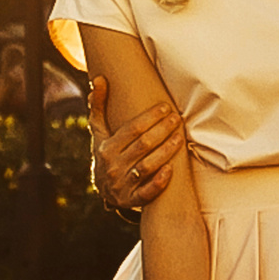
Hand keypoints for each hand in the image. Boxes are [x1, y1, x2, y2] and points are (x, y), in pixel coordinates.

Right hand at [90, 75, 183, 213]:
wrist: (105, 190)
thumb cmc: (107, 153)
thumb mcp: (100, 132)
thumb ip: (99, 106)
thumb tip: (98, 79)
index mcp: (106, 148)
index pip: (131, 130)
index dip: (150, 117)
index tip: (166, 107)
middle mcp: (113, 166)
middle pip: (142, 145)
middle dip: (162, 130)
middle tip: (177, 119)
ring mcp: (122, 184)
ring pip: (147, 166)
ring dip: (166, 152)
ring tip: (180, 138)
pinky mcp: (132, 200)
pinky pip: (147, 192)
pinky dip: (159, 182)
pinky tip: (172, 170)